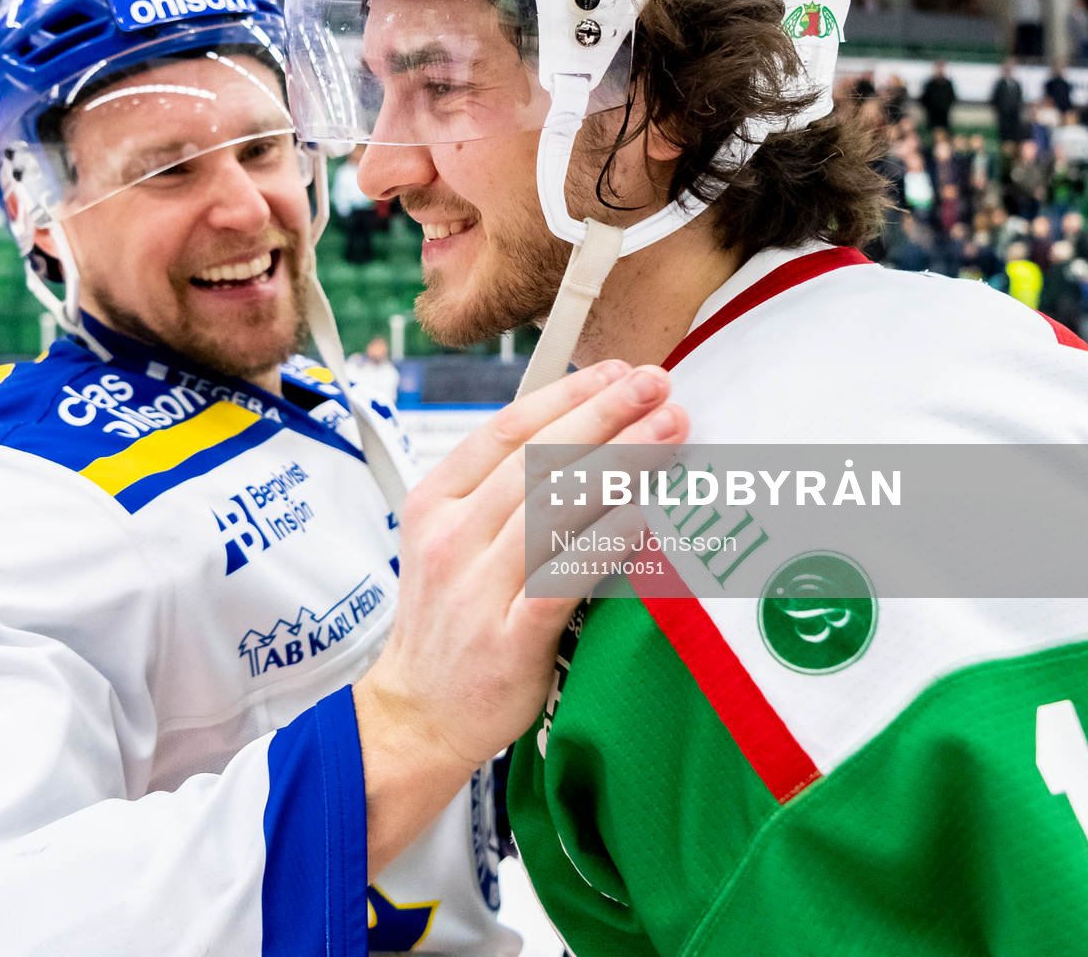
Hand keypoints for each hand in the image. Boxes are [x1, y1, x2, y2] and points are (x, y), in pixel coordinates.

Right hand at [351, 360, 685, 870]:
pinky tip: (646, 510)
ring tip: (670, 429)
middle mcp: (451, 537)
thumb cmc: (449, 625)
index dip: (565, 395)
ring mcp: (476, 586)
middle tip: (656, 384)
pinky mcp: (507, 636)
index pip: (504, 430)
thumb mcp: (450, 542)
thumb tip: (578, 441)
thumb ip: (499, 495)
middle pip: (537, 459)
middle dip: (604, 413)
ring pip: (554, 506)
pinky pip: (565, 574)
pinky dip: (608, 535)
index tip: (615, 373)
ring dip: (619, 460)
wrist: (417, 714)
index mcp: (435, 502)